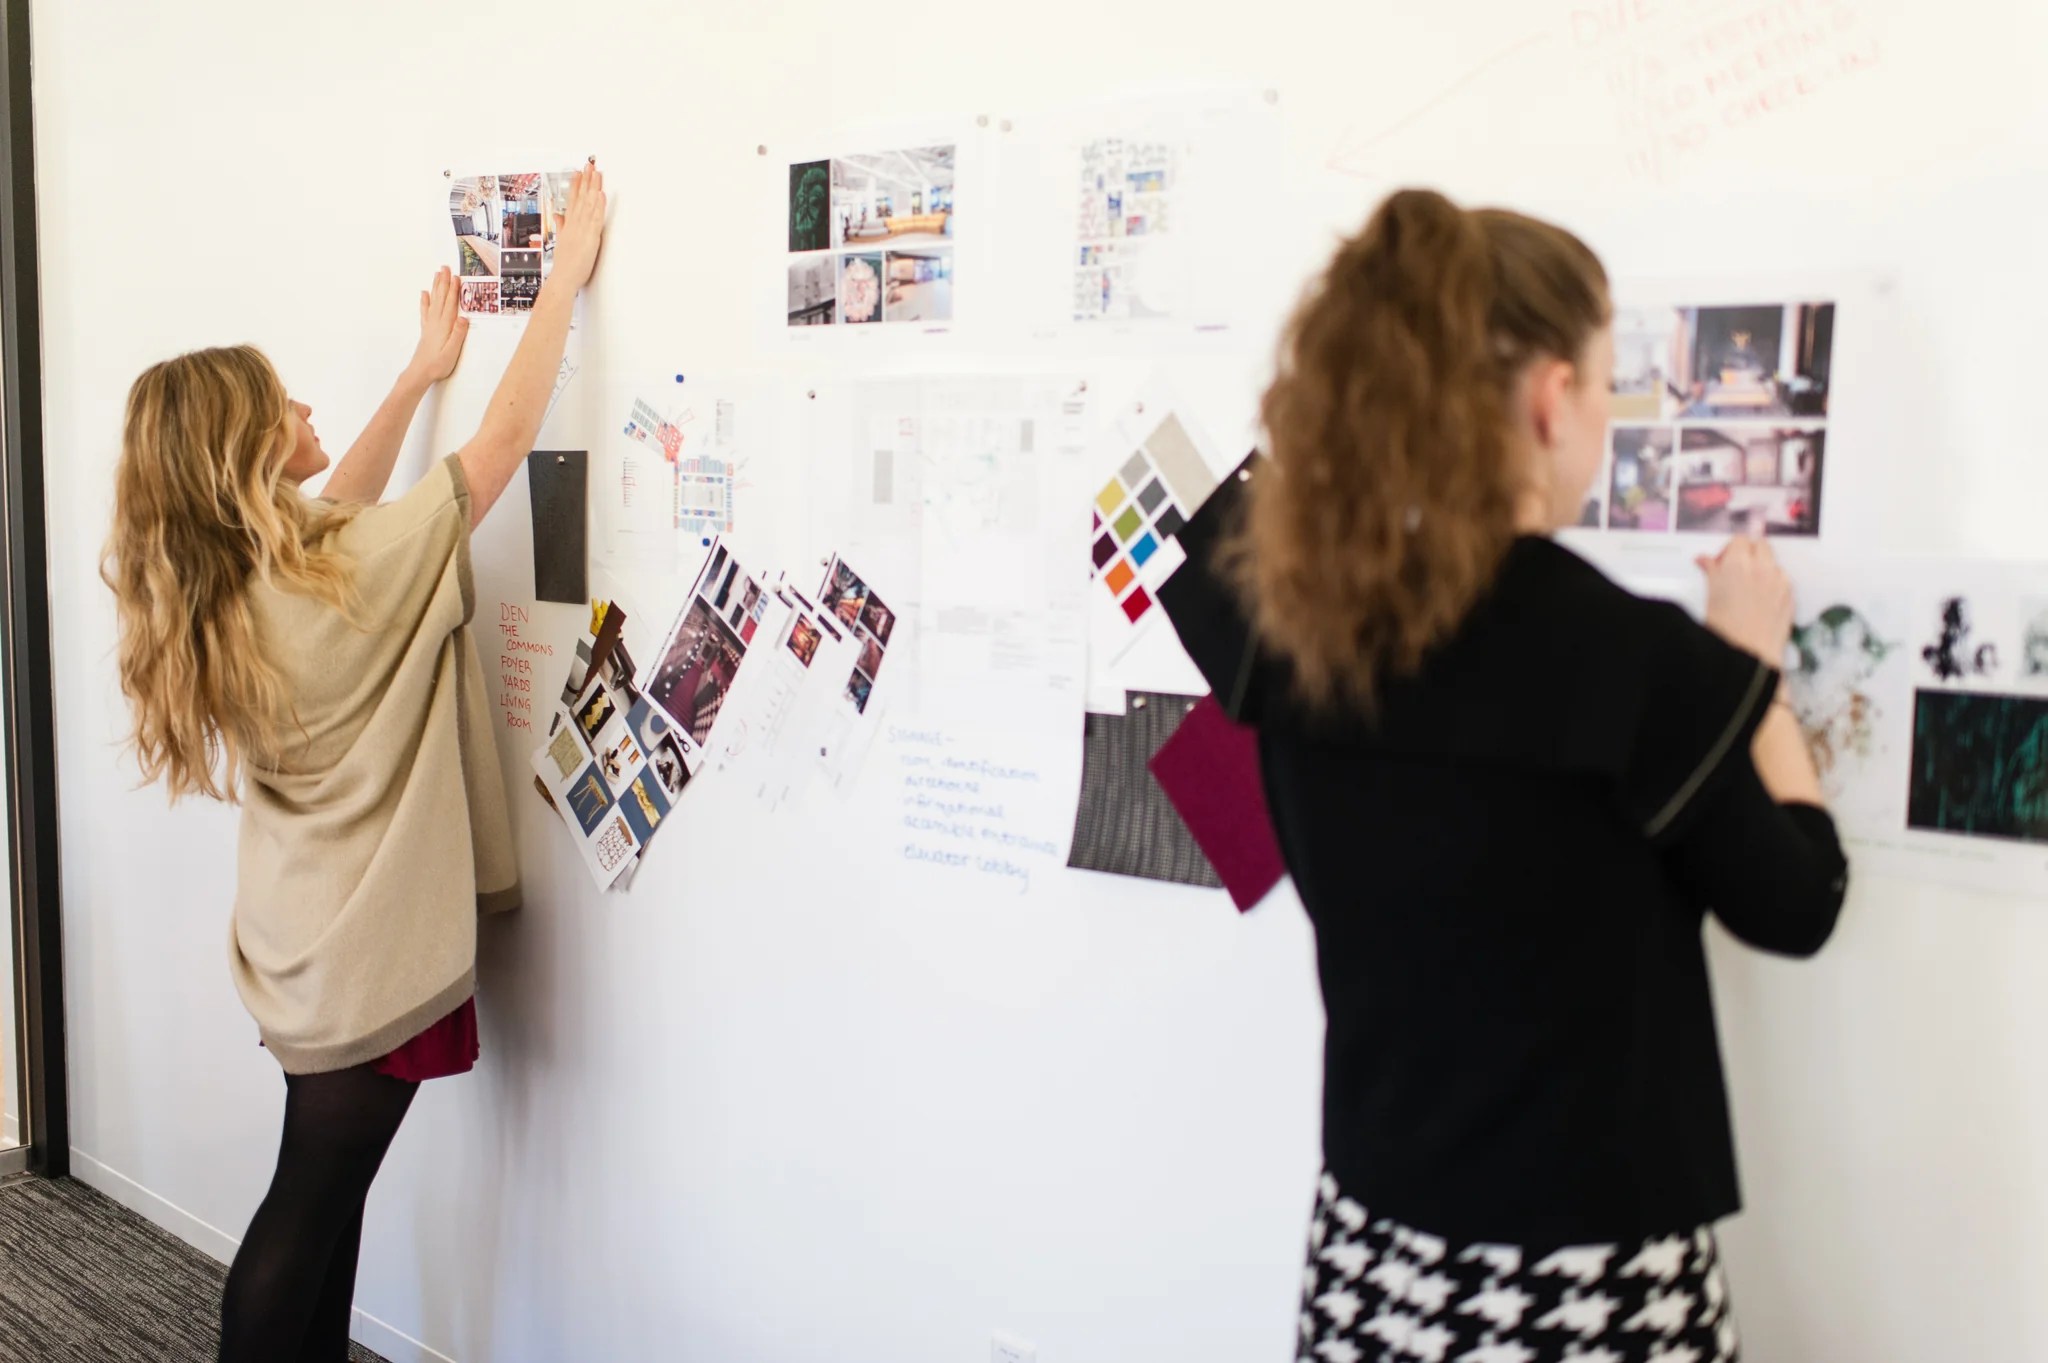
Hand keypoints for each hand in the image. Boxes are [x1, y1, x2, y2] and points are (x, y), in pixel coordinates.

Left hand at [406, 266, 467, 384]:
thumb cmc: (438, 364)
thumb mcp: (452, 351)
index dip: (453, 290)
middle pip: (441, 298)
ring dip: (436, 287)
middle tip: (444, 267)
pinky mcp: (426, 330)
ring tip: (436, 274)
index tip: (455, 276)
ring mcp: (430, 325)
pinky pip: (425, 311)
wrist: (420, 372)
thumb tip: (464, 317)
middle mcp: (436, 322)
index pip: (450, 304)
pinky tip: (424, 293)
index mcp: (444, 326)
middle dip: (443, 282)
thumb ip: (458, 334)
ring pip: (433, 301)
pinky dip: (425, 301)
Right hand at [551, 160, 606, 293]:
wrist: (563, 279)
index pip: (572, 200)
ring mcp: (582, 230)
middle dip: (585, 180)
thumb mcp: (561, 241)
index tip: (578, 171)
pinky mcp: (590, 238)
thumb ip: (561, 226)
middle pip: (580, 198)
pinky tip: (600, 194)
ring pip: (588, 204)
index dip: (575, 184)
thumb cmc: (564, 264)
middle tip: (589, 164)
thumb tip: (558, 215)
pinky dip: (598, 206)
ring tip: (596, 173)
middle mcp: (574, 224)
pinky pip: (595, 218)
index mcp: (568, 224)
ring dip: (593, 187)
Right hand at [1696, 530, 1793, 665]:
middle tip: (1737, 569)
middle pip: (1760, 544)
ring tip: (1749, 587)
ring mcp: (1779, 581)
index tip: (1722, 562)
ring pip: (1773, 561)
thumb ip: (1711, 573)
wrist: (1748, 655)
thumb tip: (1705, 561)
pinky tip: (1761, 600)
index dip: (1729, 550)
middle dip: (1749, 552)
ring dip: (1763, 567)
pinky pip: (1783, 579)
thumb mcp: (1709, 597)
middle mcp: (1761, 567)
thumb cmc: (1724, 631)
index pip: (1738, 541)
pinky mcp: (1791, 595)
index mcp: (1737, 564)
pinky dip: (1773, 583)